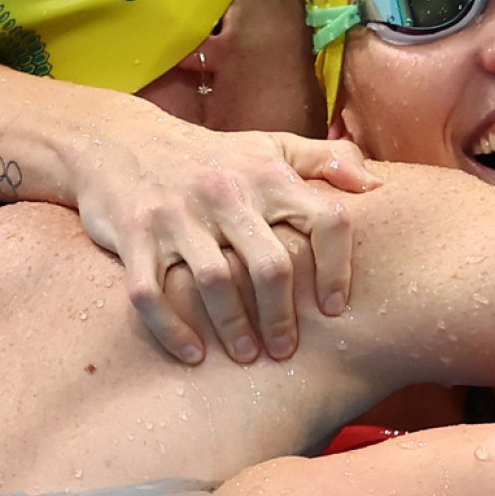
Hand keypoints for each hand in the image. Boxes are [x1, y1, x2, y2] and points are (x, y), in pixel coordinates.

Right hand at [70, 110, 379, 364]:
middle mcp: (224, 191)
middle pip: (270, 265)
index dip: (338, 268)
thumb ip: (324, 160)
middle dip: (282, 317)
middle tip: (285, 350)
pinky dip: (172, 330)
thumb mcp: (267, 146)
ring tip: (246, 356)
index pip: (324, 221)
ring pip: (215, 283)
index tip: (333, 307)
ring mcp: (176, 214)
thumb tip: (377, 188)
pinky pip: (151, 293)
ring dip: (234, 328)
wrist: (117, 139)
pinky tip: (193, 354)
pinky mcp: (134, 234)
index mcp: (266, 173)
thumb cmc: (209, 155)